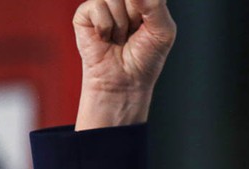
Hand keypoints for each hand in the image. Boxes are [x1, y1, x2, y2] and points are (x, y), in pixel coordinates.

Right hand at [73, 0, 175, 129]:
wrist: (125, 81)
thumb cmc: (145, 58)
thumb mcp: (163, 31)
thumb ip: (155, 5)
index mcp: (144, 1)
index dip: (146, 5)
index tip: (146, 22)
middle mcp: (124, 0)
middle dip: (136, 15)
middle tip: (135, 31)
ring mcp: (103, 4)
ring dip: (121, 24)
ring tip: (121, 37)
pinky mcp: (85, 13)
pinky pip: (97, 6)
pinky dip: (105, 26)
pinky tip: (106, 37)